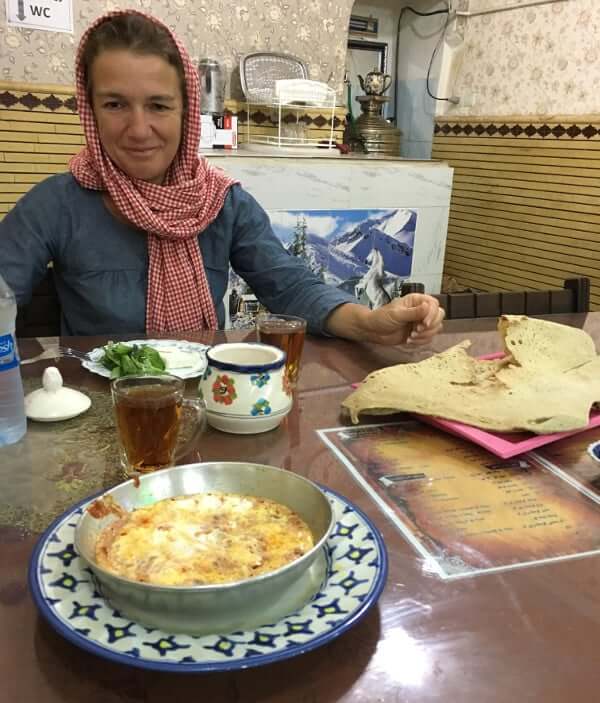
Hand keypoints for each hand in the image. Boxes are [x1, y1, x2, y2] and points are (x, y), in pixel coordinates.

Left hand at [325, 294, 444, 345]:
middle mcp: (421, 310)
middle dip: (429, 326)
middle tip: (415, 331)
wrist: (373, 331)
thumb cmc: (381, 318)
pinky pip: (428, 338)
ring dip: (425, 335)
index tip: (423, 323)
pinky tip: (409, 341)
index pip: (434, 305)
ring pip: (435, 328)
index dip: (432, 314)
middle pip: (439, 316)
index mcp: (416, 300)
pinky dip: (421, 342)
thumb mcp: (396, 314)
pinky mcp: (419, 333)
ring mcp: (421, 322)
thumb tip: (428, 307)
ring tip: (410, 337)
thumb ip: (413, 312)